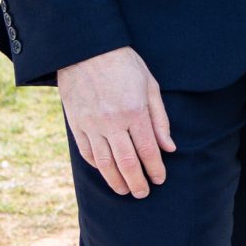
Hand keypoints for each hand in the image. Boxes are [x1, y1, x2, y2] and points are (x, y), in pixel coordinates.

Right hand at [59, 46, 173, 197]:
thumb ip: (160, 119)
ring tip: (125, 191)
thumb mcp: (150, 85)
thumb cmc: (124, 65)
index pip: (147, 149)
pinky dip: (97, 165)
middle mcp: (111, 121)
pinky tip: (106, 172)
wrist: (85, 51)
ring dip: (116, 180)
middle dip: (136, 181)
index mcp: (134, 111)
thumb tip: (169, 148)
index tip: (160, 179)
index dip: (155, 168)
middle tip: (143, 194)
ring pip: (104, 162)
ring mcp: (90, 124)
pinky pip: (87, 151)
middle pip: (126, 161)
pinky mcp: (75, 124)